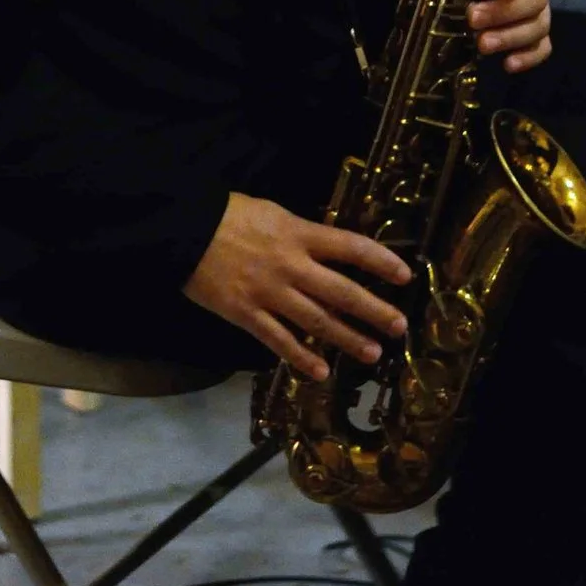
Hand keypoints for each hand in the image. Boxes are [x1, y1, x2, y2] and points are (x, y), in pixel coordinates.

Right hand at [183, 193, 410, 379]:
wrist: (181, 228)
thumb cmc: (228, 214)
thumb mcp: (272, 213)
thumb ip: (301, 235)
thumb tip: (329, 258)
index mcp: (298, 234)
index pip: (349, 247)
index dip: (380, 261)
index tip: (404, 275)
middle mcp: (290, 265)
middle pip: (341, 291)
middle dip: (373, 310)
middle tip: (398, 327)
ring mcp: (268, 293)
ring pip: (316, 321)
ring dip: (346, 339)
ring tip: (371, 353)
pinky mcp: (246, 314)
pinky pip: (278, 340)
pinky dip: (300, 358)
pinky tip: (320, 372)